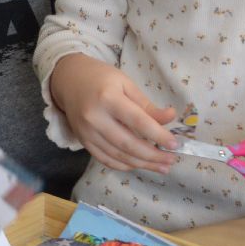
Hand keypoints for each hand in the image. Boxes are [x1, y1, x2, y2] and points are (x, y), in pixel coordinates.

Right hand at [48, 54, 178, 173]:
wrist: (69, 80)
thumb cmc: (101, 78)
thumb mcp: (126, 84)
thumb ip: (147, 105)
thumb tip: (170, 118)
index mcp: (108, 98)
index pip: (137, 121)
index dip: (158, 135)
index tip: (175, 144)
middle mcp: (95, 118)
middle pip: (128, 144)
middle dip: (152, 155)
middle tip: (171, 160)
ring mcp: (87, 132)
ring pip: (118, 155)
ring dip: (142, 164)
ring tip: (162, 167)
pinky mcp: (83, 142)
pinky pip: (106, 159)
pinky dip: (125, 165)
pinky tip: (140, 165)